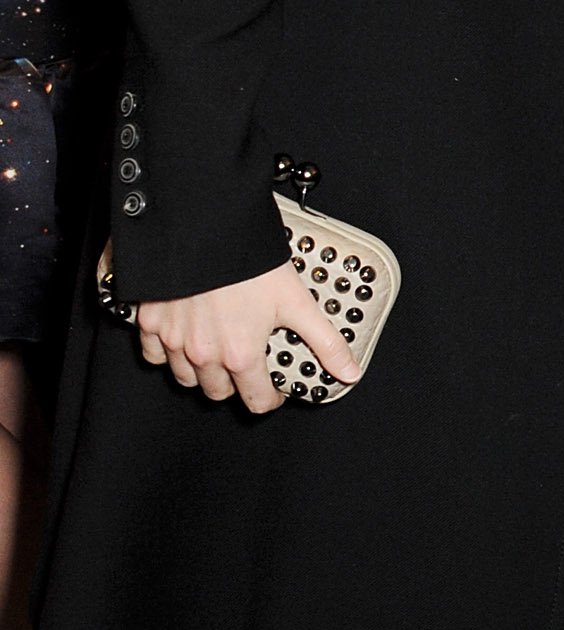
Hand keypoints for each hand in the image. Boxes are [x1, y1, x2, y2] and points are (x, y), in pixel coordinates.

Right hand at [135, 260, 358, 412]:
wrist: (205, 228)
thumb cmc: (248, 262)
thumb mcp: (297, 301)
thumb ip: (325, 341)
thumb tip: (348, 372)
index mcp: (240, 355)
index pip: (256, 401)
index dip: (270, 398)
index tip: (273, 389)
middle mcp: (204, 354)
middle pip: (219, 392)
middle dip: (235, 384)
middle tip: (246, 364)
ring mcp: (174, 340)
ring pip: (186, 377)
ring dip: (201, 371)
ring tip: (217, 351)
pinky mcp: (150, 322)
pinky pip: (153, 354)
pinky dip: (166, 351)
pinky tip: (182, 337)